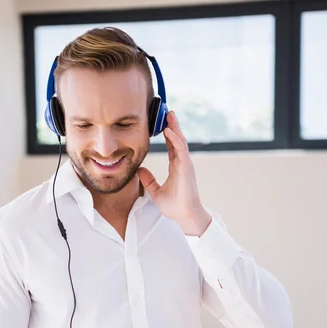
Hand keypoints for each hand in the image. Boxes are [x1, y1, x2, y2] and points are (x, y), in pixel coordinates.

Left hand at [138, 111, 211, 235]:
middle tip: (167, 112)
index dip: (168, 135)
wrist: (185, 215)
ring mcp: (185, 164)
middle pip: (177, 139)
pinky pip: (180, 149)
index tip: (163, 124)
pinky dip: (175, 138)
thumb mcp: (155, 191)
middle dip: (173, 125)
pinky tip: (168, 129)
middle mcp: (182, 163)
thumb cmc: (174, 206)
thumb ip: (148, 180)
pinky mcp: (186, 167)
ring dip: (175, 126)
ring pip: (180, 140)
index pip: (172, 147)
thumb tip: (139, 170)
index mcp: (176, 167)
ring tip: (169, 114)